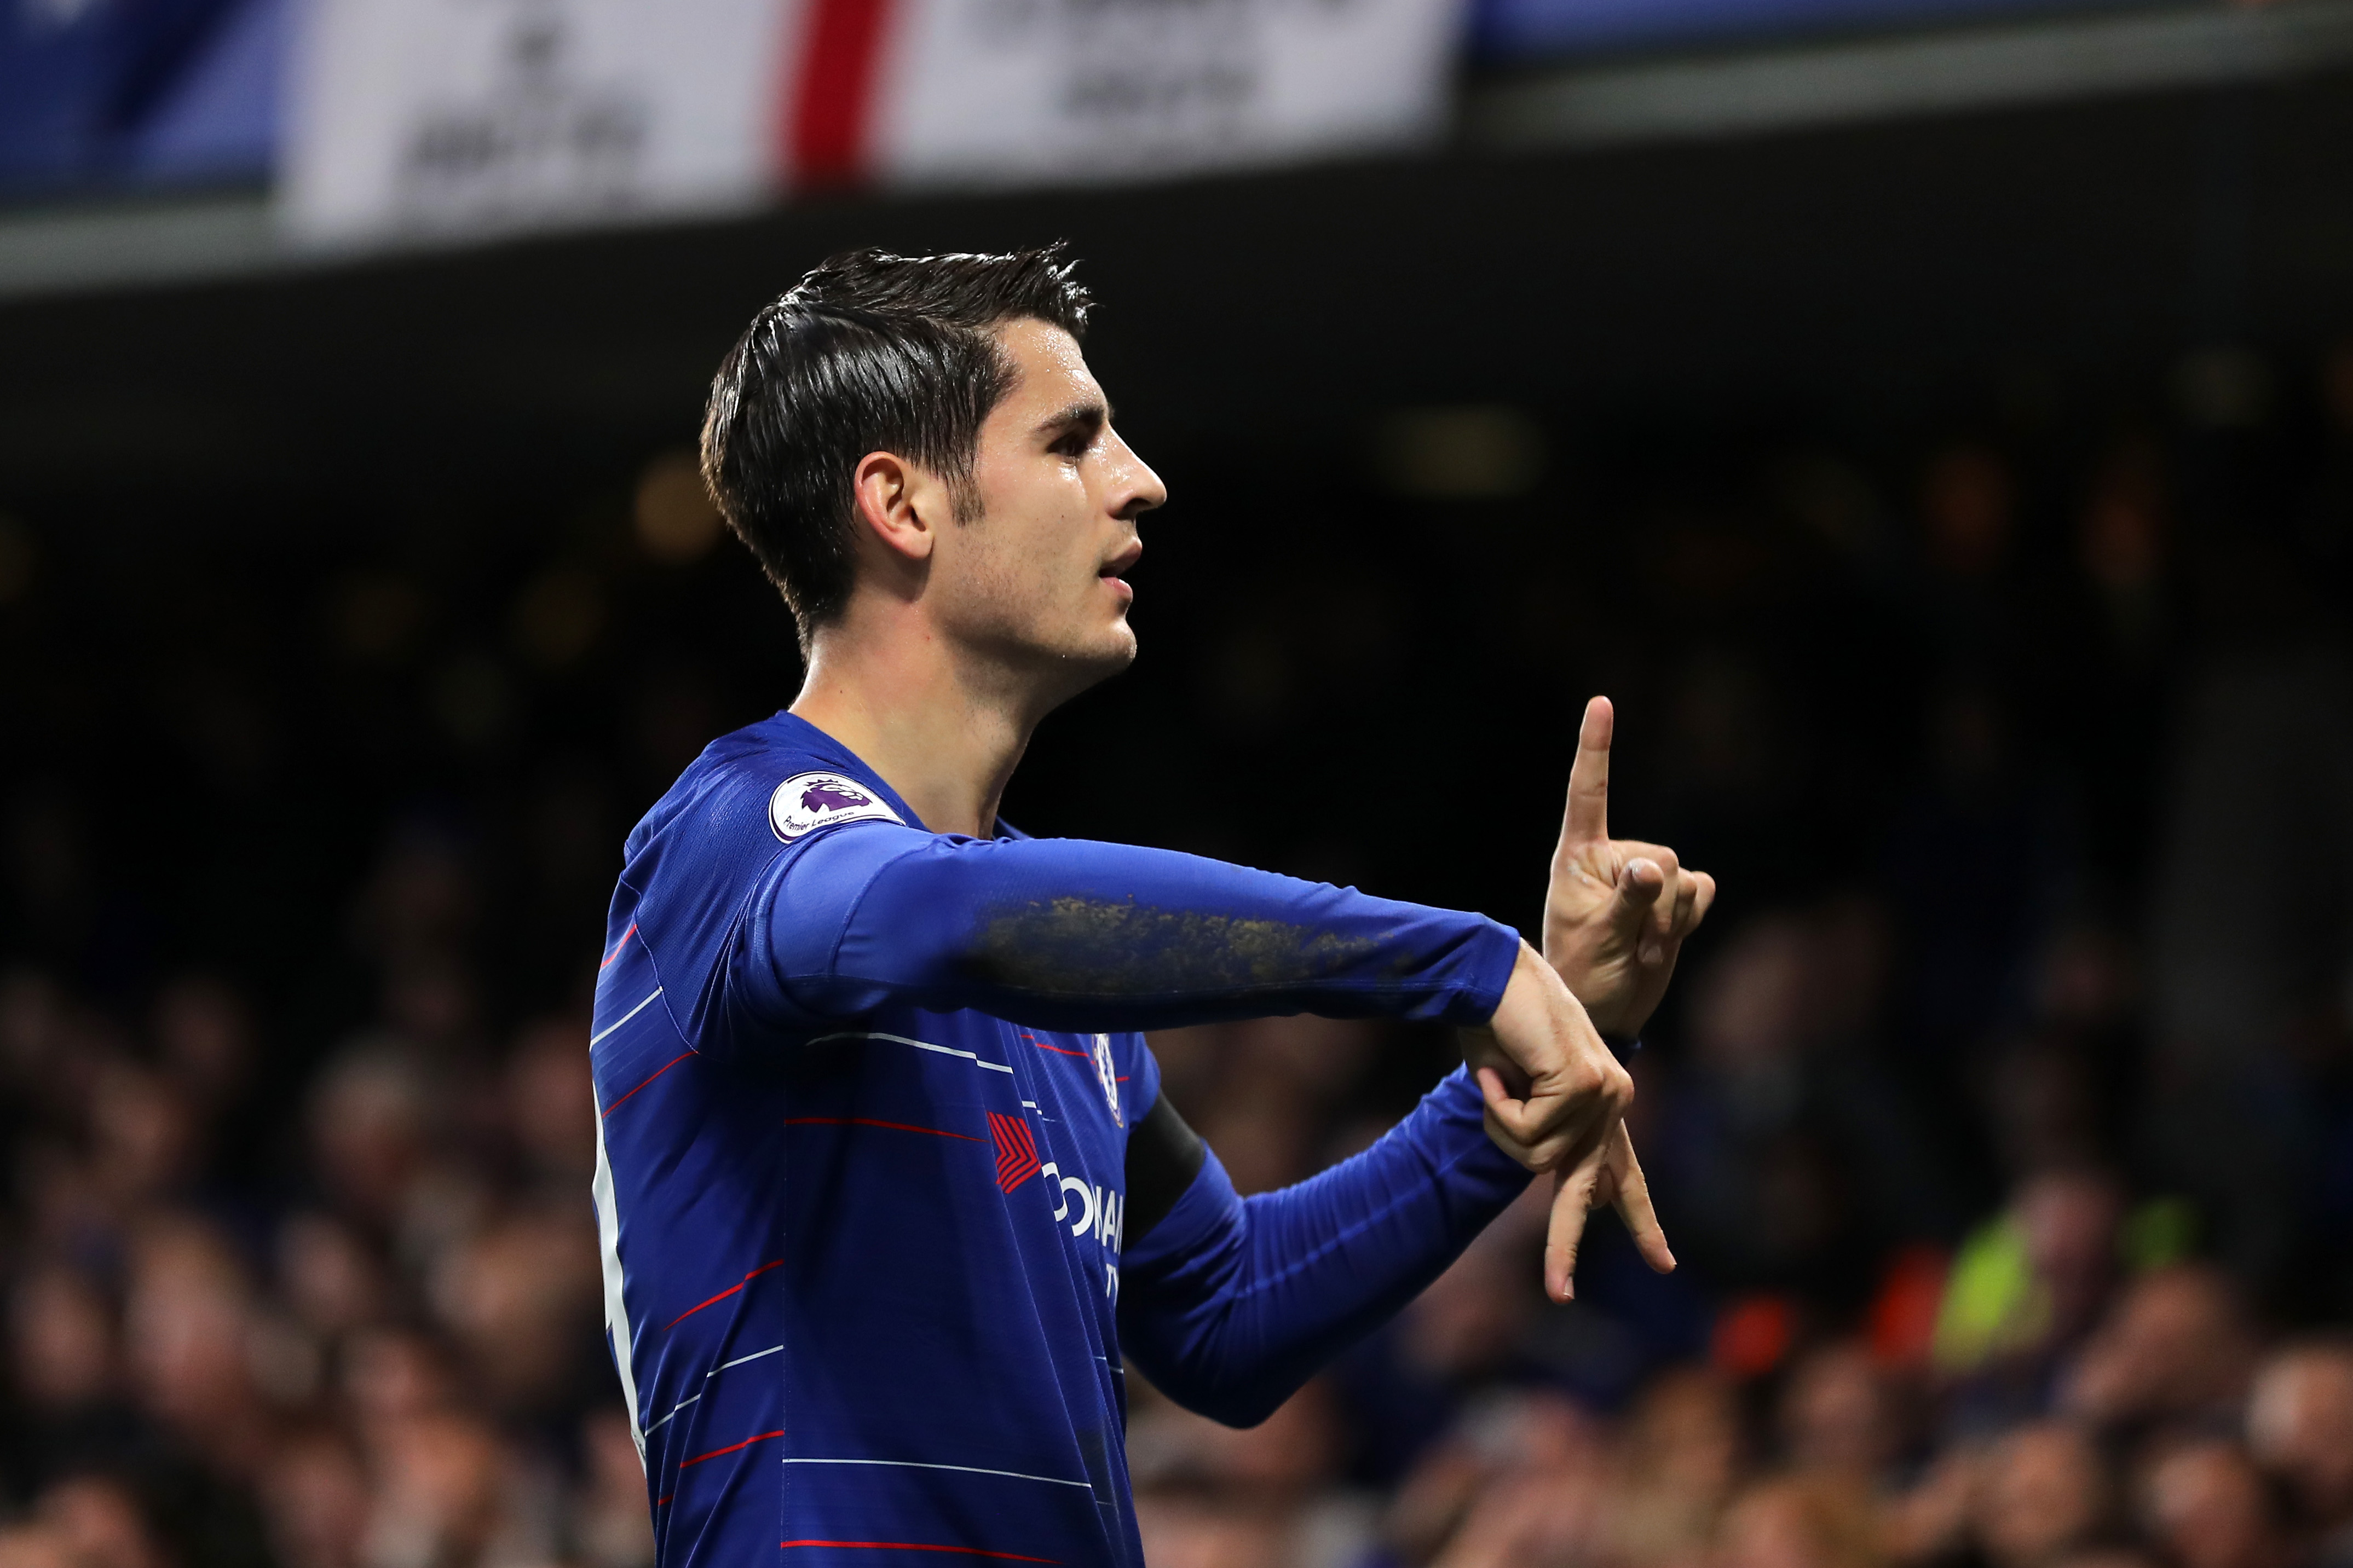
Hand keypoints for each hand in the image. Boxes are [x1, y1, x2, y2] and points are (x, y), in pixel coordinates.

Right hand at [1460, 944, 1673, 1300]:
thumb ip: (1534, 1128)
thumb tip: (1555, 1178)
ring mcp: (1603, 1094)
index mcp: (1600, 1105)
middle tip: (1559, 1297)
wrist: (1493, 971)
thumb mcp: (1515, 1087)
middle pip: (1587, 1190)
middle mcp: (1612, 1102)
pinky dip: (1498, 1106)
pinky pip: (1526, 1132)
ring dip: (1498, 1123)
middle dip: (1565, 1247)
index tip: (1663, 1263)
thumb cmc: (1496, 1023)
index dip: (1639, 1219)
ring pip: (1535, 1158)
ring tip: (1494, 1079)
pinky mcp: (1585, 1085)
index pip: (1624, 1173)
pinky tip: (1499, 1069)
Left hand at [1543, 696, 1716, 1039]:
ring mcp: (1645, 874)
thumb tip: (1650, 867)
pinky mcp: (1674, 894)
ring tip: (1642, 946)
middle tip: (1633, 944)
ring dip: (1672, 918)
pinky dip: (1691, 917)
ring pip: (1684, 876)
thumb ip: (1628, 902)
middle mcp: (1614, 856)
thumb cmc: (1585, 975)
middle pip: (1661, 855)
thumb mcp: (1600, 940)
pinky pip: (1702, 890)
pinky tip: (1665, 938)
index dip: (1595, 746)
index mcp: (1578, 856)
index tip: (1601, 702)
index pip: (1587, 792)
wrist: (1607, 1009)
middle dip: (1656, 904)